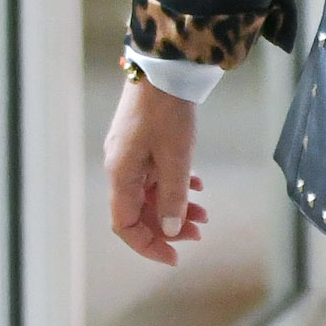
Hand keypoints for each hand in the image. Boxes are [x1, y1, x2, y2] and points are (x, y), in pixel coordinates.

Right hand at [105, 77, 210, 265]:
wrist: (165, 68)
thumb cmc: (167, 112)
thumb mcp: (175, 158)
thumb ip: (173, 196)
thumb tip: (171, 229)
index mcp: (121, 175)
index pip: (125, 225)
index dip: (148, 244)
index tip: (173, 256)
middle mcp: (121, 167)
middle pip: (140, 210)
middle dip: (169, 225)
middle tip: (199, 232)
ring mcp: (131, 153)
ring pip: (152, 192)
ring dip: (176, 204)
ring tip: (204, 213)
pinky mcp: (143, 140)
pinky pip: (157, 173)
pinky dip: (176, 183)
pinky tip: (197, 185)